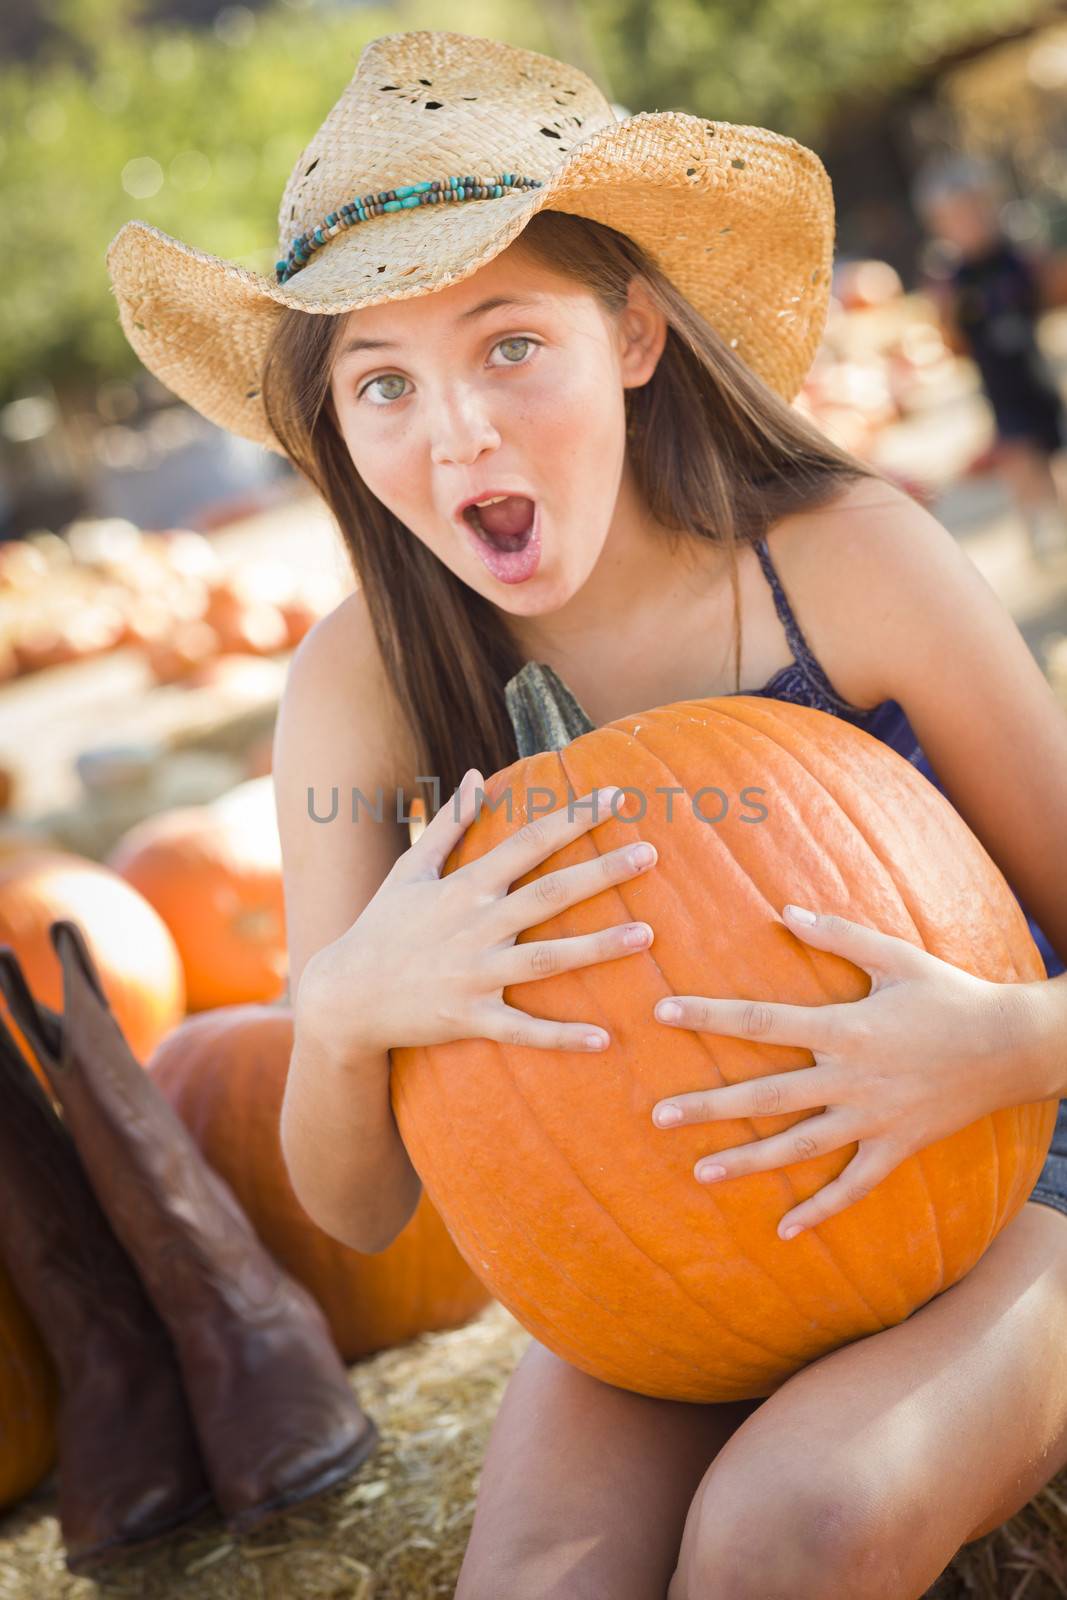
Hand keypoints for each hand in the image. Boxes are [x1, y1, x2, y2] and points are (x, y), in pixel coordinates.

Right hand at [297, 768, 659, 1056]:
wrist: (342, 996)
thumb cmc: (380, 927)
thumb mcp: (409, 869)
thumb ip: (449, 822)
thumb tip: (476, 775)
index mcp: (465, 886)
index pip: (528, 842)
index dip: (573, 818)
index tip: (617, 798)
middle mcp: (475, 925)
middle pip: (548, 894)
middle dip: (601, 873)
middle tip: (651, 855)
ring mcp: (473, 973)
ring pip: (546, 958)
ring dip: (597, 948)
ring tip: (647, 936)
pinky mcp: (468, 1017)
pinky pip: (522, 1029)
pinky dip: (561, 1036)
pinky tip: (603, 1039)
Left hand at [649, 903, 1042, 1241]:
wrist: (1012, 1046)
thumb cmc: (949, 994)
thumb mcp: (895, 955)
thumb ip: (838, 935)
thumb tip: (784, 911)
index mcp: (844, 1028)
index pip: (762, 1022)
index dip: (710, 1016)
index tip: (663, 1012)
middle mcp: (851, 1078)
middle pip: (768, 1094)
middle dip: (710, 1105)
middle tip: (659, 1115)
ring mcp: (873, 1119)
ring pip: (799, 1146)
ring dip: (748, 1161)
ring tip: (699, 1172)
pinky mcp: (896, 1148)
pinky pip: (854, 1186)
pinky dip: (821, 1210)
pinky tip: (785, 1229)